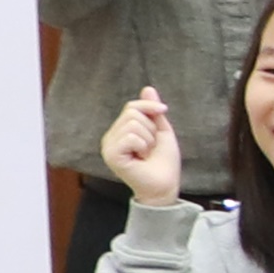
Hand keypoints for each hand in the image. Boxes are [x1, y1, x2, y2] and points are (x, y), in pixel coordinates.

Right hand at [100, 87, 183, 203]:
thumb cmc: (163, 161)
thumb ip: (152, 111)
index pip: (131, 106)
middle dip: (151, 129)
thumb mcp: (161, 130)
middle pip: (132, 113)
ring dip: (148, 139)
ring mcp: (108, 146)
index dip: (150, 107)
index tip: (164, 111)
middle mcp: (111, 137)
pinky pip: (130, 136)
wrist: (165, 185)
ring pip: (132, 124)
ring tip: (146, 153)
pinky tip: (140, 158)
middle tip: (150, 147)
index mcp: (120, 131)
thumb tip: (147, 88)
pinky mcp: (111, 155)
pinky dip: (143, 145)